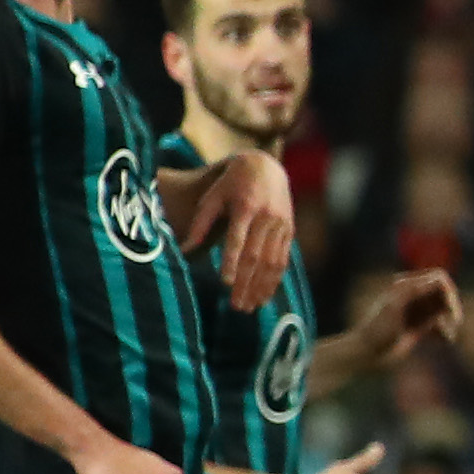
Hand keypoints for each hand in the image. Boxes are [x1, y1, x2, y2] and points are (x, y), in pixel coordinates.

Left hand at [179, 150, 296, 311]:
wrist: (265, 166)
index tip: (225, 283)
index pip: (238, 240)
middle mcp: (266, 217)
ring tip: (250, 306)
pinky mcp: (289, 230)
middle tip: (237, 306)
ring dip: (262, 286)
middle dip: (246, 283)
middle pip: (256, 257)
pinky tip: (265, 295)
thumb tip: (184, 250)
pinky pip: (283, 259)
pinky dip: (275, 279)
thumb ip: (200, 224)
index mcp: (245, 207)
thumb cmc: (230, 184)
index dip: (232, 262)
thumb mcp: (212, 198)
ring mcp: (281, 224)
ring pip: (272, 261)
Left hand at [353, 270, 463, 366]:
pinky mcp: (421, 326)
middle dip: (453, 306)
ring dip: (451, 320)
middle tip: (455, 321)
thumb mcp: (394, 306)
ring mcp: (419, 310)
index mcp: (406, 285)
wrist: (367, 354)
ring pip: (446, 309)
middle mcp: (414, 294)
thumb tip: (439, 280)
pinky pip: (442, 324)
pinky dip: (447, 331)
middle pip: (446, 292)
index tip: (449, 308)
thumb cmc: (377, 329)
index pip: (439, 278)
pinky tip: (445, 340)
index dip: (449, 290)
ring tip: (448, 335)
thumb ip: (414, 290)